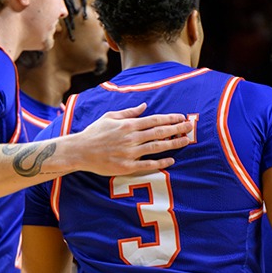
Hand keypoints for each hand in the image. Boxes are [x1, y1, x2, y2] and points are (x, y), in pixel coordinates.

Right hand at [75, 104, 195, 176]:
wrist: (80, 151)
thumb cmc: (94, 133)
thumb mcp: (110, 117)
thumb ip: (129, 112)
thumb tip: (144, 106)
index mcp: (128, 124)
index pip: (154, 120)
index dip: (169, 118)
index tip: (181, 117)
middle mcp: (131, 138)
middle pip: (159, 132)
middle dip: (177, 129)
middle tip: (191, 127)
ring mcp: (130, 153)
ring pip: (157, 147)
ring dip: (174, 143)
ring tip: (186, 140)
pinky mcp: (127, 166)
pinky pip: (148, 164)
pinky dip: (161, 162)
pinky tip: (172, 159)